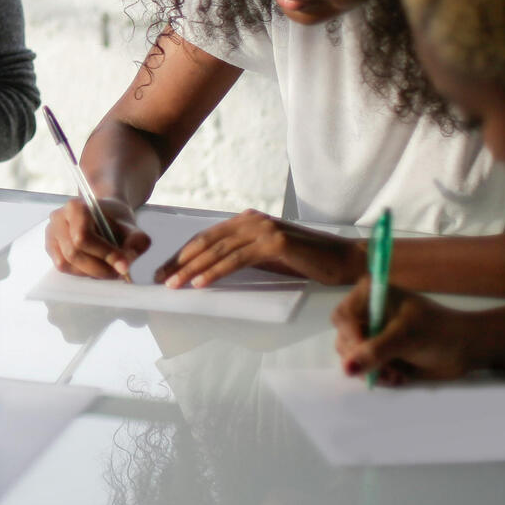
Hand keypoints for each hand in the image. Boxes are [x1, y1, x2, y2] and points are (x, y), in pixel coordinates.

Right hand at [45, 196, 147, 279]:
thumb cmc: (115, 219)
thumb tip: (126, 265)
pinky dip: (81, 272)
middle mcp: (58, 218)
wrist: (104, 215)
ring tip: (109, 269)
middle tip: (119, 272)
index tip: (124, 266)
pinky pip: (63, 267)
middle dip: (99, 268)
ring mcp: (51, 233)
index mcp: (75, 207)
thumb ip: (135, 242)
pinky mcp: (50, 247)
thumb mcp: (131, 226)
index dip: (104, 254)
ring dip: (91, 272)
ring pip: (67, 263)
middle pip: (74, 253)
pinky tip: (95, 267)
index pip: (83, 237)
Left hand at [153, 209, 363, 288]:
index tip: (164, 271)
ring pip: (218, 251)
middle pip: (206, 242)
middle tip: (160, 279)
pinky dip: (216, 271)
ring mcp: (263, 229)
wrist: (345, 260)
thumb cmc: (306, 261)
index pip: (206, 238)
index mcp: (246, 221)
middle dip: (180, 262)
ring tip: (174, 285)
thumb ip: (242, 255)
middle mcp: (251, 220)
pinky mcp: (274, 242)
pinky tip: (200, 283)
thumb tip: (211, 268)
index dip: (182, 255)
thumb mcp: (267, 256)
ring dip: (192, 269)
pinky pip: (237, 259)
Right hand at [333, 280, 481, 384]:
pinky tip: (398, 376)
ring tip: (396, 374)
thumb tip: (347, 368)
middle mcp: (367, 311)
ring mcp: (373, 332)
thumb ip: (375, 351)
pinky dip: (379, 375)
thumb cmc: (438, 333)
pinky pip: (365, 367)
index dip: (351, 338)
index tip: (367, 355)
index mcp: (371, 295)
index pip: (343, 317)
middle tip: (385, 368)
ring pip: (353, 356)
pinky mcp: (380, 351)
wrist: (465, 348)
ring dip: (372, 370)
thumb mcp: (405, 338)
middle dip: (363, 357)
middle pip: (344, 337)